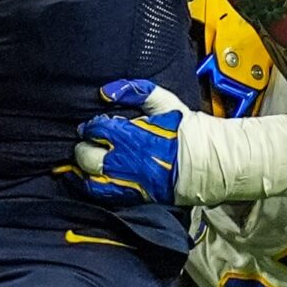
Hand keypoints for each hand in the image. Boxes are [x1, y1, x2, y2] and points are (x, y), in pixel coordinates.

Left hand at [70, 79, 188, 205]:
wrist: (205, 161)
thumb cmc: (183, 130)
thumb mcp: (164, 101)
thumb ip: (134, 90)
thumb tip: (105, 92)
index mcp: (130, 135)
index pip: (96, 130)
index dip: (90, 127)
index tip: (91, 127)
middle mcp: (124, 160)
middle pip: (87, 156)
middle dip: (83, 148)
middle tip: (86, 144)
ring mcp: (127, 180)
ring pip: (90, 179)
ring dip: (82, 170)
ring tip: (82, 164)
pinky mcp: (132, 195)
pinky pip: (102, 194)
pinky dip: (91, 187)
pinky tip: (89, 180)